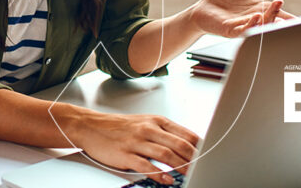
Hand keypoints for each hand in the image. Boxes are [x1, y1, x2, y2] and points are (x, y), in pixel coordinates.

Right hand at [71, 111, 199, 184]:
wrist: (91, 126)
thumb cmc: (119, 126)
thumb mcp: (145, 122)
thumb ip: (165, 133)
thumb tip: (188, 146)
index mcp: (156, 121)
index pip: (186, 134)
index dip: (200, 147)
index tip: (209, 157)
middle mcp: (148, 129)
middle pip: (179, 145)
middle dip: (195, 160)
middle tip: (204, 169)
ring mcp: (136, 142)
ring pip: (165, 155)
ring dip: (181, 168)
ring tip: (191, 176)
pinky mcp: (125, 154)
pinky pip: (146, 166)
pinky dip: (159, 175)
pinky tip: (167, 180)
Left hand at [189, 0, 300, 36]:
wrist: (205, 7)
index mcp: (265, 11)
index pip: (286, 17)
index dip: (297, 20)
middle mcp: (258, 20)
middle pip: (277, 23)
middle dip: (287, 21)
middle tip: (296, 17)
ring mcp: (245, 26)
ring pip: (262, 27)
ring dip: (271, 18)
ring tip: (277, 6)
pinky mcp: (232, 30)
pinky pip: (244, 30)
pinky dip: (252, 23)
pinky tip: (256, 15)